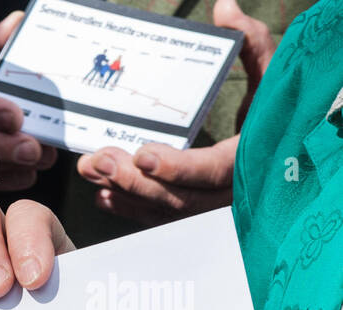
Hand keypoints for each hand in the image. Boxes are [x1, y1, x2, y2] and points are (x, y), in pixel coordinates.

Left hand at [75, 0, 275, 224]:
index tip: (143, 156)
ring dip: (124, 192)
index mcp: (251, 157)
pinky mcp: (193, 208)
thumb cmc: (280, 108)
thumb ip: (250, 42)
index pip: (213, 170)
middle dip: (135, 181)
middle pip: (178, 197)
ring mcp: (210, 203)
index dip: (178, 167)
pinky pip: (158, 217)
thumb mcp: (274, 73)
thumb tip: (224, 7)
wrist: (288, 145)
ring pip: (164, 209)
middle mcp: (230, 189)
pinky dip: (129, 208)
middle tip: (100, 160)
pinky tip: (103, 194)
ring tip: (91, 169)